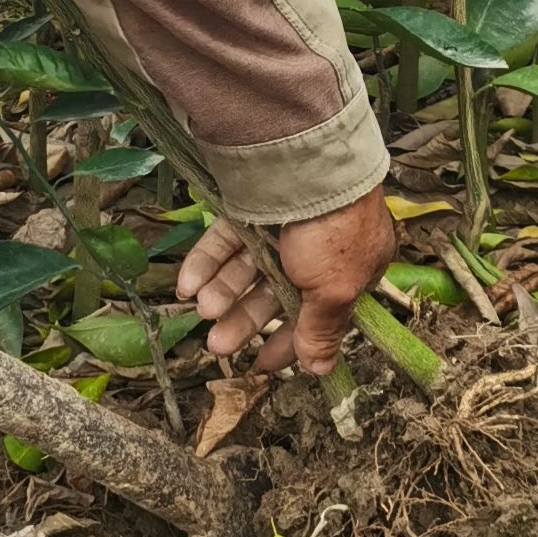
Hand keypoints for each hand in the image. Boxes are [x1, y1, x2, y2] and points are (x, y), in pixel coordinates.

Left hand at [174, 187, 397, 379]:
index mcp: (349, 270)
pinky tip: (188, 284)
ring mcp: (282, 227)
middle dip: (245, 320)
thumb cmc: (334, 233)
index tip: (259, 364)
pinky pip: (227, 241)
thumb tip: (321, 370)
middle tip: (216, 344)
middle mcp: (316, 250)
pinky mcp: (251, 206)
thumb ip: (322, 331)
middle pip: (275, 293)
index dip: (288, 342)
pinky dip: (207, 263)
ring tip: (202, 309)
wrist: (308, 166)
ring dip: (223, 292)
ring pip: (248, 268)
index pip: (316, 315)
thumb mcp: (334, 290)